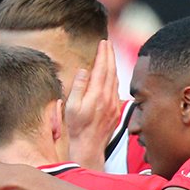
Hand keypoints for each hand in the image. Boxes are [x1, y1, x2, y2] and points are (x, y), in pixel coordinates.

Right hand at [65, 40, 123, 168]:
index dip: (103, 54)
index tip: (103, 43)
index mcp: (97, 94)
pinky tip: (112, 76)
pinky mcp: (116, 111)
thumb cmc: (77, 128)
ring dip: (113, 66)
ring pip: (116, 80)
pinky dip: (115, 79)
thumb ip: (78, 86)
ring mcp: (114, 104)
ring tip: (110, 56)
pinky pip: (117, 90)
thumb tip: (84, 70)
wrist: (89, 146)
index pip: (102, 68)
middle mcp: (108, 97)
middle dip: (110, 55)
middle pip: (111, 71)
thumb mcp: (72, 106)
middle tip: (108, 44)